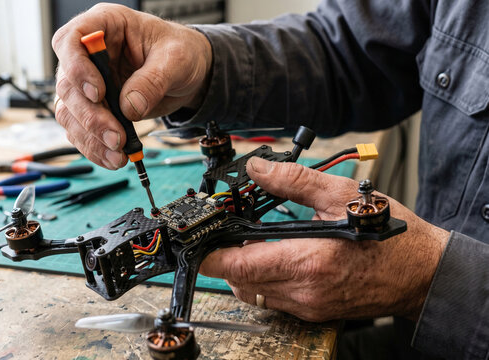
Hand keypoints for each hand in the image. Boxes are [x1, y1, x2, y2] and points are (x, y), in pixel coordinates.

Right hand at [52, 3, 211, 168]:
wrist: (187, 75)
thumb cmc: (179, 53)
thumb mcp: (176, 59)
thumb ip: (153, 80)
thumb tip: (130, 106)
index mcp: (104, 25)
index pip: (70, 41)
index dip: (77, 68)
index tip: (99, 93)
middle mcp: (87, 55)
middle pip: (67, 85)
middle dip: (90, 116)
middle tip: (115, 136)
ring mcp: (86, 83)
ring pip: (69, 112)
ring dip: (90, 137)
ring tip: (117, 154)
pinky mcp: (92, 108)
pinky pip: (80, 130)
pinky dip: (94, 147)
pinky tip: (113, 157)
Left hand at [199, 157, 449, 321]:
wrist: (420, 271)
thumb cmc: (387, 233)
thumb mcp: (339, 195)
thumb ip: (292, 180)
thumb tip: (257, 167)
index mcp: (308, 261)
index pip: (239, 266)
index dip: (211, 255)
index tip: (199, 242)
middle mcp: (304, 290)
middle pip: (240, 281)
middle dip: (226, 258)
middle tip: (231, 233)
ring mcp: (309, 305)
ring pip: (254, 293)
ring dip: (244, 270)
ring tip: (255, 244)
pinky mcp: (314, 311)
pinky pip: (274, 299)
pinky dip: (264, 280)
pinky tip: (276, 258)